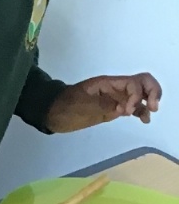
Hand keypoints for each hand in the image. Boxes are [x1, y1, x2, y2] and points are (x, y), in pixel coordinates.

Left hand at [46, 73, 160, 132]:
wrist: (51, 113)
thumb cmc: (64, 107)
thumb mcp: (82, 106)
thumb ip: (103, 105)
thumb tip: (123, 107)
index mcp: (107, 83)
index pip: (132, 83)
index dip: (136, 96)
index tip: (126, 111)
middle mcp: (115, 89)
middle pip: (141, 84)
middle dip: (152, 92)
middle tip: (153, 108)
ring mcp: (114, 98)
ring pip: (139, 95)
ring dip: (148, 102)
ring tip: (148, 117)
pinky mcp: (112, 109)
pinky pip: (131, 107)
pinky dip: (140, 111)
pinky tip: (144, 120)